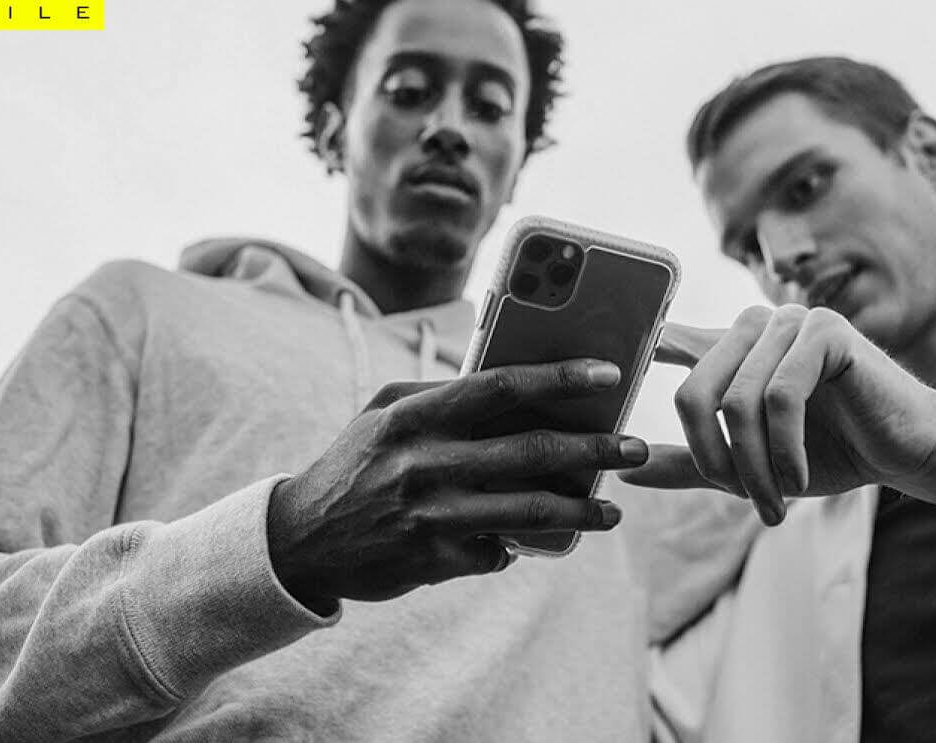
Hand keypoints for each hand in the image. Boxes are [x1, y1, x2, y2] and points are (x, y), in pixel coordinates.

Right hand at [266, 359, 647, 609]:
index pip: (498, 386)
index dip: (558, 378)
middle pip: (530, 451)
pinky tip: (533, 540)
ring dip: (580, 510)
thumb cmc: (356, 463)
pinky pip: (499, 550)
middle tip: (636, 448)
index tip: (608, 375)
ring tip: (611, 512)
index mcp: (413, 415)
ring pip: (528, 511)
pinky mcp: (435, 560)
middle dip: (594, 449)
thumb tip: (517, 379)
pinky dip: (519, 544)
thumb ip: (444, 394)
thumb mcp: (386, 414)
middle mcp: (424, 463)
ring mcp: (431, 515)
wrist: (299, 542)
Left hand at [622, 306, 935, 525]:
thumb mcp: (751, 463)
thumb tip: (624, 471)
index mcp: (731, 347)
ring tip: (774, 501)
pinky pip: (780, 396)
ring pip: (738, 402)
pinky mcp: (828, 333)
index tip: (596, 369)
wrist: (908, 450)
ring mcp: (791, 322)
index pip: (667, 342)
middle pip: (694, 391)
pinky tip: (797, 478)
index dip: (633, 352)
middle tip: (739, 499)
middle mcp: (755, 325)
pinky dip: (784, 449)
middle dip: (713, 459)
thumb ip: (691, 463)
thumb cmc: (831, 450)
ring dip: (752, 466)